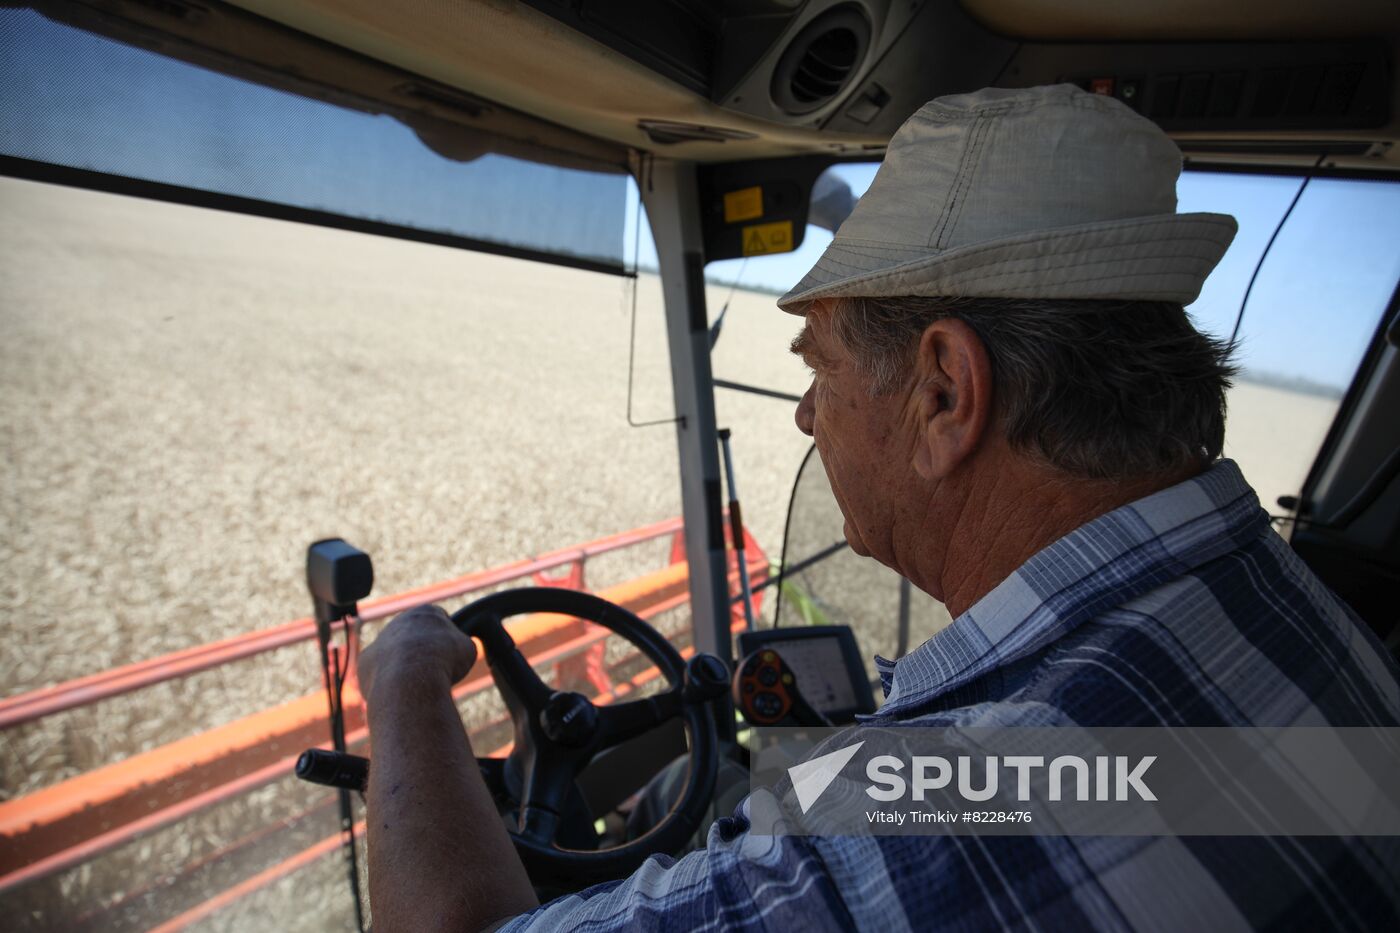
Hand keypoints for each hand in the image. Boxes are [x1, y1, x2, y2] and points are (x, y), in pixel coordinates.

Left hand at [357, 603, 477, 702]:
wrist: (410, 680)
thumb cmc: (443, 662)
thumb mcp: (467, 649)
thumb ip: (461, 644)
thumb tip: (459, 649)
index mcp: (426, 612)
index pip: (439, 620)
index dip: (447, 639)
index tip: (450, 655)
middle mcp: (399, 621)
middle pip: (415, 636)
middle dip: (423, 651)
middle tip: (434, 671)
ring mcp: (380, 640)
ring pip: (395, 654)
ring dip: (405, 667)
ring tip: (418, 686)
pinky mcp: (365, 661)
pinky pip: (378, 672)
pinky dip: (388, 682)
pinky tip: (399, 692)